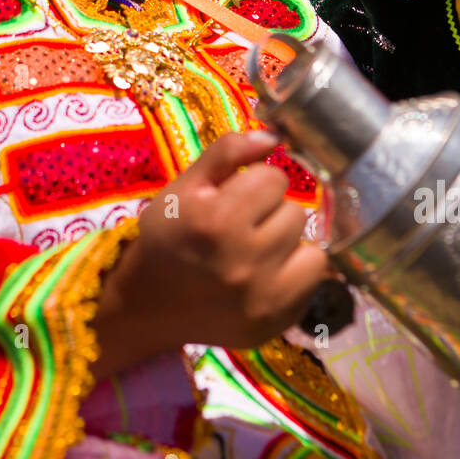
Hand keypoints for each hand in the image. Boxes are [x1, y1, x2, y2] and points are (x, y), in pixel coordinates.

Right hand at [93, 130, 328, 377]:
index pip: (273, 179)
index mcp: (216, 221)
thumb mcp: (184, 186)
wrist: (145, 306)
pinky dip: (296, 272)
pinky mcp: (277, 321)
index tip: (234, 197)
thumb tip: (274, 136)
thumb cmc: (165, 238)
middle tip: (243, 227)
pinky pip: (314, 280)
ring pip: (311, 246)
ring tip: (256, 251)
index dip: (254, 183)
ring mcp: (263, 298)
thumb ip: (227, 152)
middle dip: (271, 213)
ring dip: (287, 243)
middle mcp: (243, 261)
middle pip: (294, 212)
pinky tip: (268, 274)